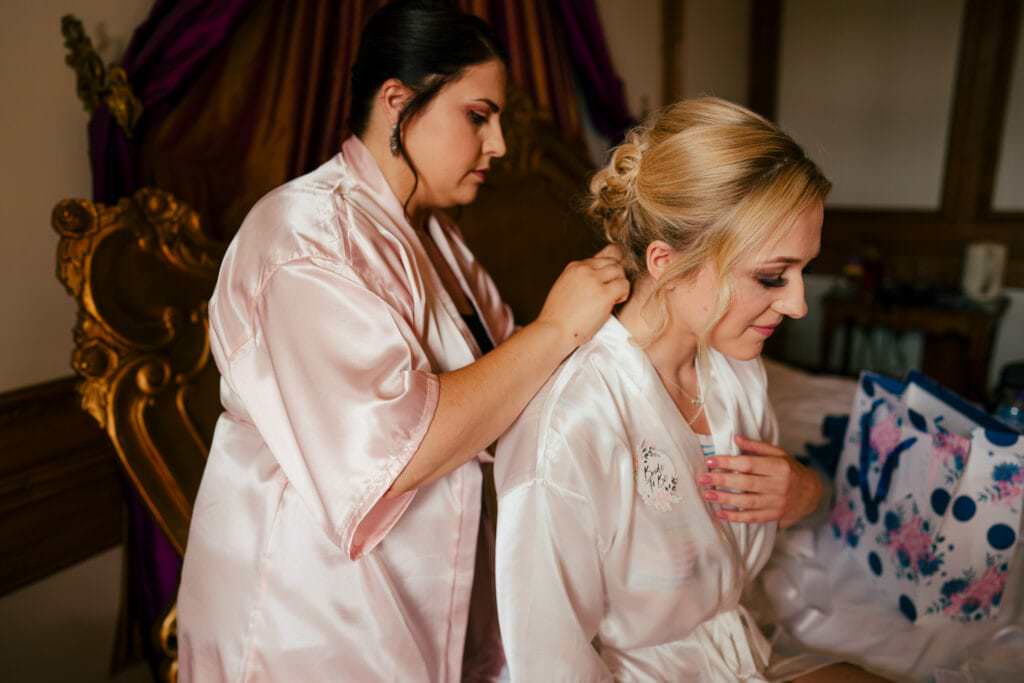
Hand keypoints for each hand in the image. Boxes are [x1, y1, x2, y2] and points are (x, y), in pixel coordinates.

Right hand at [535, 244, 628, 350]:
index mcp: (574, 267)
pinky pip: (624, 285)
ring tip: (612, 299)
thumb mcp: (566, 288)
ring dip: (620, 285)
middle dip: (615, 277)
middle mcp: (584, 270)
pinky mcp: (603, 294)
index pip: (601, 259)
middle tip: (610, 293)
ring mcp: (594, 281)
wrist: (553, 331)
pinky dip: (623, 294)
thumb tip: (596, 276)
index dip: (606, 274)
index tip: (605, 286)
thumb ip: (581, 278)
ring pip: (620, 271)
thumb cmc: (558, 317)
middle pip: (612, 263)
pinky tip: (614, 303)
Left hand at [698, 435, 822, 527]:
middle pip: (746, 483)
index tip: (710, 461)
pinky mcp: (775, 516)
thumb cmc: (790, 470)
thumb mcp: (779, 453)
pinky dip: (736, 517)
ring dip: (725, 499)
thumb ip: (757, 447)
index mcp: (779, 467)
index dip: (728, 462)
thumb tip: (735, 438)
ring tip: (707, 495)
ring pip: (747, 502)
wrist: (812, 493)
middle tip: (703, 478)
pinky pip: (753, 518)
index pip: (749, 464)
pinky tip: (720, 514)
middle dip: (722, 481)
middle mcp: (779, 485)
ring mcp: (777, 502)